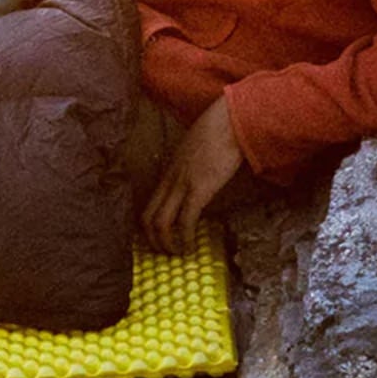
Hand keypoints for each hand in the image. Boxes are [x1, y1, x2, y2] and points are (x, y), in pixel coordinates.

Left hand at [141, 96, 244, 254]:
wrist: (229, 122)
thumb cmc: (218, 133)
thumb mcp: (197, 151)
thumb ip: (192, 166)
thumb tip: (200, 178)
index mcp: (169, 171)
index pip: (149, 204)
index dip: (149, 227)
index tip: (159, 240)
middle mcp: (170, 180)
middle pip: (147, 217)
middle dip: (153, 241)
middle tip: (166, 254)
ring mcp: (182, 185)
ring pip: (160, 223)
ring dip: (167, 245)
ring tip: (177, 255)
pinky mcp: (199, 189)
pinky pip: (185, 221)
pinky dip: (186, 239)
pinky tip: (192, 248)